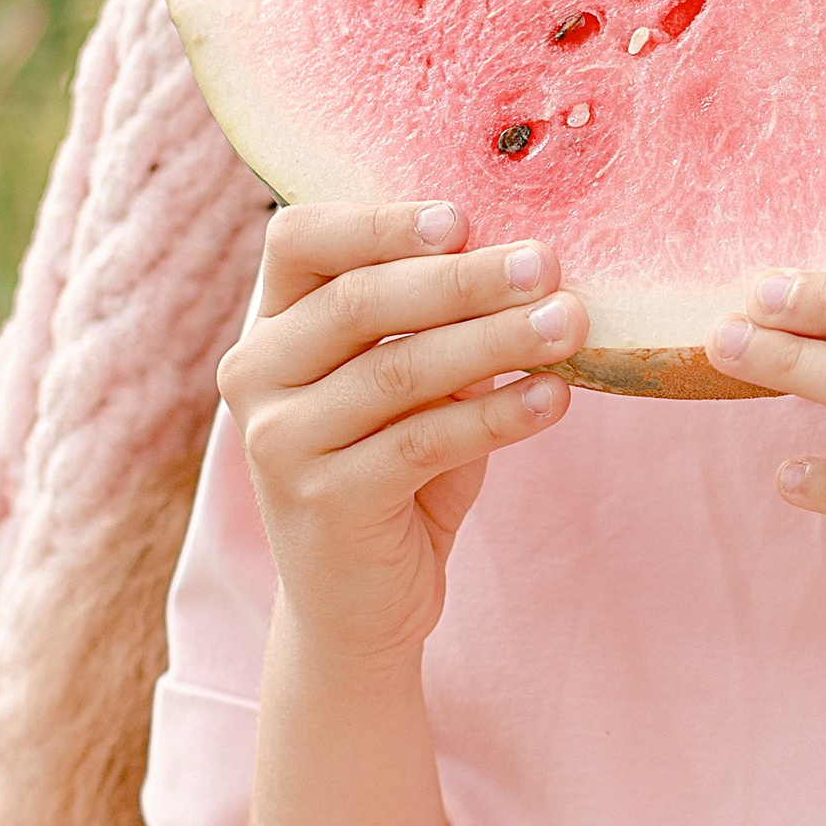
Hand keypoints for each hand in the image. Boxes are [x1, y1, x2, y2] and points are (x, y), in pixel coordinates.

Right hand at [219, 201, 589, 675]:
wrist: (358, 609)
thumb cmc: (399, 476)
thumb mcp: (416, 392)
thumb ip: (442, 333)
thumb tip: (526, 270)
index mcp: (270, 327)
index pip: (300, 239)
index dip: (378, 220)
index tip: (463, 217)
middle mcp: (256, 376)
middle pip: (360, 301)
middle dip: (463, 279)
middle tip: (547, 264)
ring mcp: (279, 441)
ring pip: (400, 371)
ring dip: (496, 342)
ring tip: (570, 323)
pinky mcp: (324, 500)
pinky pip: (423, 441)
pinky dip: (497, 415)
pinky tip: (554, 398)